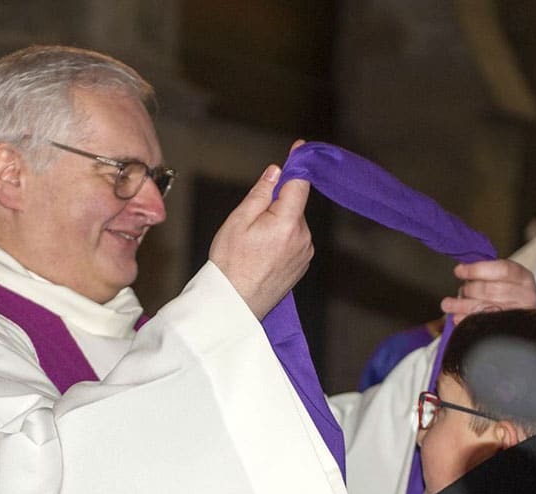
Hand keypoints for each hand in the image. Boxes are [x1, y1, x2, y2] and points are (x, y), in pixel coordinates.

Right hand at [208, 143, 312, 318]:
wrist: (235, 304)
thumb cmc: (230, 264)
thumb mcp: (238, 221)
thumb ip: (260, 194)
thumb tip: (276, 172)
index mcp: (288, 223)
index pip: (299, 184)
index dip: (298, 164)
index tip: (299, 147)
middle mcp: (303, 237)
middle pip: (294, 205)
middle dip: (276, 204)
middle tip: (250, 222)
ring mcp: (305, 253)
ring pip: (293, 223)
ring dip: (278, 223)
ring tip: (253, 244)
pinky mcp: (302, 264)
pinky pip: (294, 240)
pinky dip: (281, 239)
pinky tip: (262, 254)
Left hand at [440, 259, 535, 323]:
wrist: (518, 313)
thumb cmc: (505, 291)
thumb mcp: (501, 277)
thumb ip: (485, 272)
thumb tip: (461, 270)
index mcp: (523, 277)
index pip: (501, 270)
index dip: (477, 270)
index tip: (458, 271)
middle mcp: (526, 295)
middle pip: (491, 289)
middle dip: (470, 289)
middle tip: (461, 290)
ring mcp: (518, 314)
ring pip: (485, 307)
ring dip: (463, 305)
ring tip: (447, 304)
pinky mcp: (508, 328)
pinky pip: (484, 323)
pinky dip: (467, 319)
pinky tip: (457, 317)